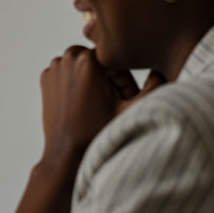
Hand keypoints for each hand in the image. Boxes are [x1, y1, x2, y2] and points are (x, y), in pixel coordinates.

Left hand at [8, 48, 166, 212]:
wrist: (67, 155)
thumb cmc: (99, 134)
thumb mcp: (134, 109)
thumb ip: (156, 84)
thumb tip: (167, 65)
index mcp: (88, 59)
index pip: (119, 59)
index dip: (126, 81)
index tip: (125, 100)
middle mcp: (68, 57)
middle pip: (101, 61)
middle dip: (111, 80)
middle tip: (113, 106)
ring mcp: (54, 67)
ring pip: (86, 66)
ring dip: (96, 81)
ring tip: (100, 107)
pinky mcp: (46, 78)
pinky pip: (70, 73)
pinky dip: (78, 84)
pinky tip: (83, 105)